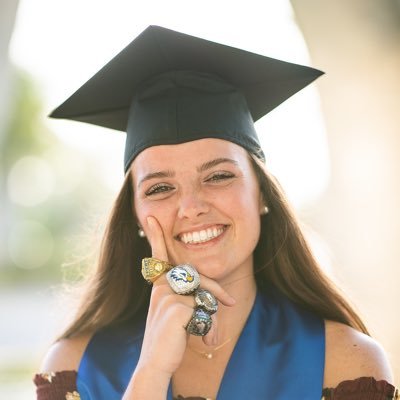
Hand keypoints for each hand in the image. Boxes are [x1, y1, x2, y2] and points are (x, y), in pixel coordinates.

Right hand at [136, 216, 235, 377]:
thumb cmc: (168, 339)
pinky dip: (207, 326)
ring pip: (203, 295)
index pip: (159, 256)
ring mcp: (167, 295)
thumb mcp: (176, 314)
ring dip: (211, 316)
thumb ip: (186, 297)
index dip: (157, 236)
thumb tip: (207, 295)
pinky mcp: (176, 306)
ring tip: (211, 338)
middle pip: (198, 277)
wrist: (156, 364)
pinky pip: (204, 309)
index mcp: (160, 285)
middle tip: (232, 303)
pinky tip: (199, 339)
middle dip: (217, 292)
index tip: (151, 218)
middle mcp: (161, 286)